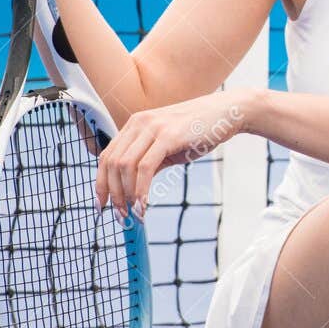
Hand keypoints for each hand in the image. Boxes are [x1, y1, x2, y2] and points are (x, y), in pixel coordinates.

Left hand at [95, 91, 249, 218]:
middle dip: (112, 194)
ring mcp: (152, 128)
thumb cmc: (200, 130)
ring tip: (133, 213)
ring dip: (126, 194)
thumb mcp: (169, 145)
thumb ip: (150, 161)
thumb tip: (135, 187)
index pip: (106, 157)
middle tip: (120, 215)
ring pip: (124, 166)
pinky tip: (144, 205)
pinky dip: (141, 189)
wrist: (227, 112)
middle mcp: (138, 123)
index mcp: (135, 125)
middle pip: (111, 163)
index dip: (101, 184)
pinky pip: (145, 167)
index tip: (103, 205)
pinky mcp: (167, 136)